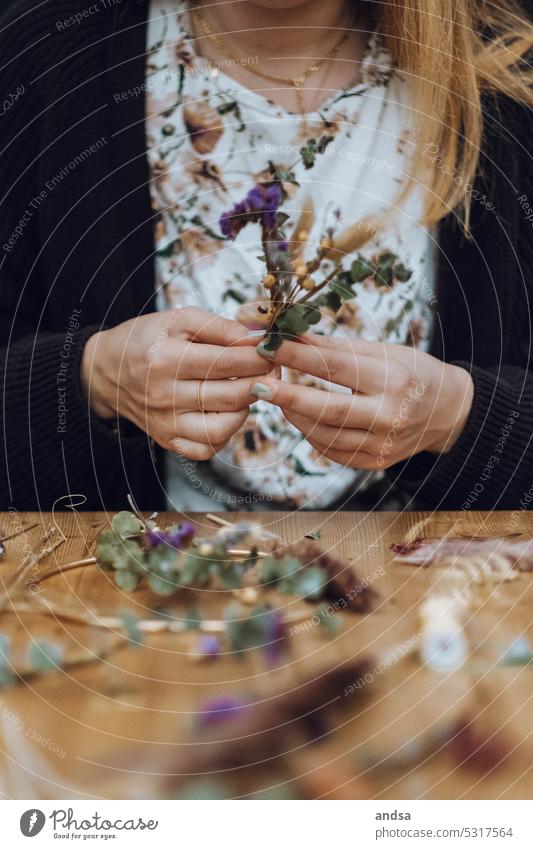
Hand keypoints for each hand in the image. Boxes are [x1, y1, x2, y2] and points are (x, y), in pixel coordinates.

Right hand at [81, 307, 268, 459]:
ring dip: (246, 408)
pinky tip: (226, 412)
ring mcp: (165, 422)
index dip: (259, 357)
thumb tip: (256, 340)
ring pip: (224, 427)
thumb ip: (220, 327)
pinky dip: (225, 433)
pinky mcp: (167, 440)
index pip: (228, 362)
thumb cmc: (147, 339)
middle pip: (231, 396)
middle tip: (272, 370)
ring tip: (246, 389)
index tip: (273, 351)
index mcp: (166, 358)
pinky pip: (207, 448)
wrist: (107, 371)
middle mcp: (164, 394)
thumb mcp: (178, 319)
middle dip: (262, 382)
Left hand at [250, 333, 473, 469]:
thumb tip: (291, 337)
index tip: (268, 346)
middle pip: (328, 410)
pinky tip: (301, 418)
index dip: (298, 356)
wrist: (448, 412)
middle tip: (258, 385)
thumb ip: (338, 348)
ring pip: (325, 436)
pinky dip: (312, 435)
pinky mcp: (376, 462)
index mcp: (393, 379)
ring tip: (277, 398)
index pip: (336, 367)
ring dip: (295, 416)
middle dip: (287, 397)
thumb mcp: (384, 352)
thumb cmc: (412, 372)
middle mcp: (390, 415)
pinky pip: (333, 452)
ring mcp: (383, 444)